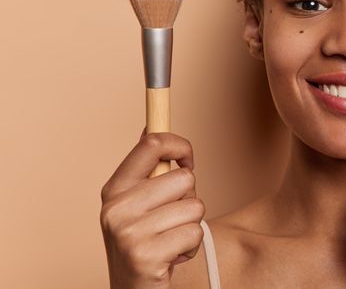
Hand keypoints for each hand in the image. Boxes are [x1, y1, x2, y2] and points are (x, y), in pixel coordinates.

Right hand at [99, 128, 204, 288]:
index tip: (188, 159)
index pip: (151, 143)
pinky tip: (171, 257)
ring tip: (170, 239)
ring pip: (195, 206)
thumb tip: (152, 124)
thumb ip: (146, 169)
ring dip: (191, 226)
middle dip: (189, 199)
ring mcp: (128, 232)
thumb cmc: (144, 244)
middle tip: (170, 220)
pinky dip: (191, 246)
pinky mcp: (145, 255)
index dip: (179, 144)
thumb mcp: (137, 204)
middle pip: (184, 177)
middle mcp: (116, 207)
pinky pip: (194, 232)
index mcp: (115, 189)